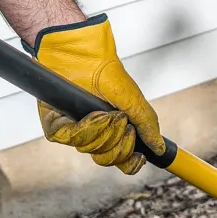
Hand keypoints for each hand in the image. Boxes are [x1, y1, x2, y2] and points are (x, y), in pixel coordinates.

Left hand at [30, 15, 163, 174]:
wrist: (83, 54)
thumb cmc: (107, 72)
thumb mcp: (133, 99)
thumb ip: (147, 125)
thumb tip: (160, 148)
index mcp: (112, 130)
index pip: (121, 159)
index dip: (130, 163)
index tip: (139, 157)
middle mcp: (93, 133)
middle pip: (107, 158)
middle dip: (118, 143)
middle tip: (122, 121)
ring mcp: (74, 129)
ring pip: (88, 149)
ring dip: (102, 130)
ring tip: (106, 111)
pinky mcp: (56, 124)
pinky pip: (69, 139)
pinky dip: (83, 127)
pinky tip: (90, 112)